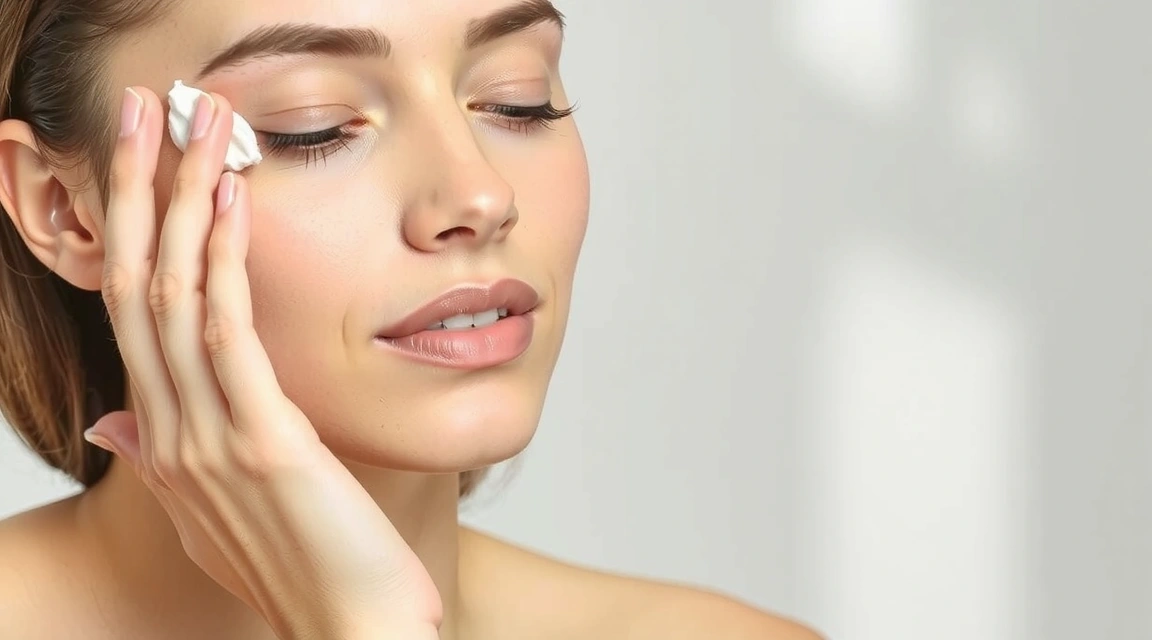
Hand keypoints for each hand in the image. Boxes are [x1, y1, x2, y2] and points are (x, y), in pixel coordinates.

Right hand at [84, 86, 440, 638]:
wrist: (350, 630)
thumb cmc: (301, 566)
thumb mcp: (214, 510)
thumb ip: (161, 458)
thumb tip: (120, 416)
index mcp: (162, 439)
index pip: (131, 314)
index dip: (129, 231)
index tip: (141, 164)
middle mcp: (168, 431)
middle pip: (136, 286)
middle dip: (135, 190)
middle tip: (141, 109)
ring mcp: (208, 436)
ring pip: (172, 294)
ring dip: (175, 197)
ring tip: (186, 120)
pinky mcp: (260, 439)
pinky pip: (227, 331)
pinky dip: (222, 257)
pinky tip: (229, 196)